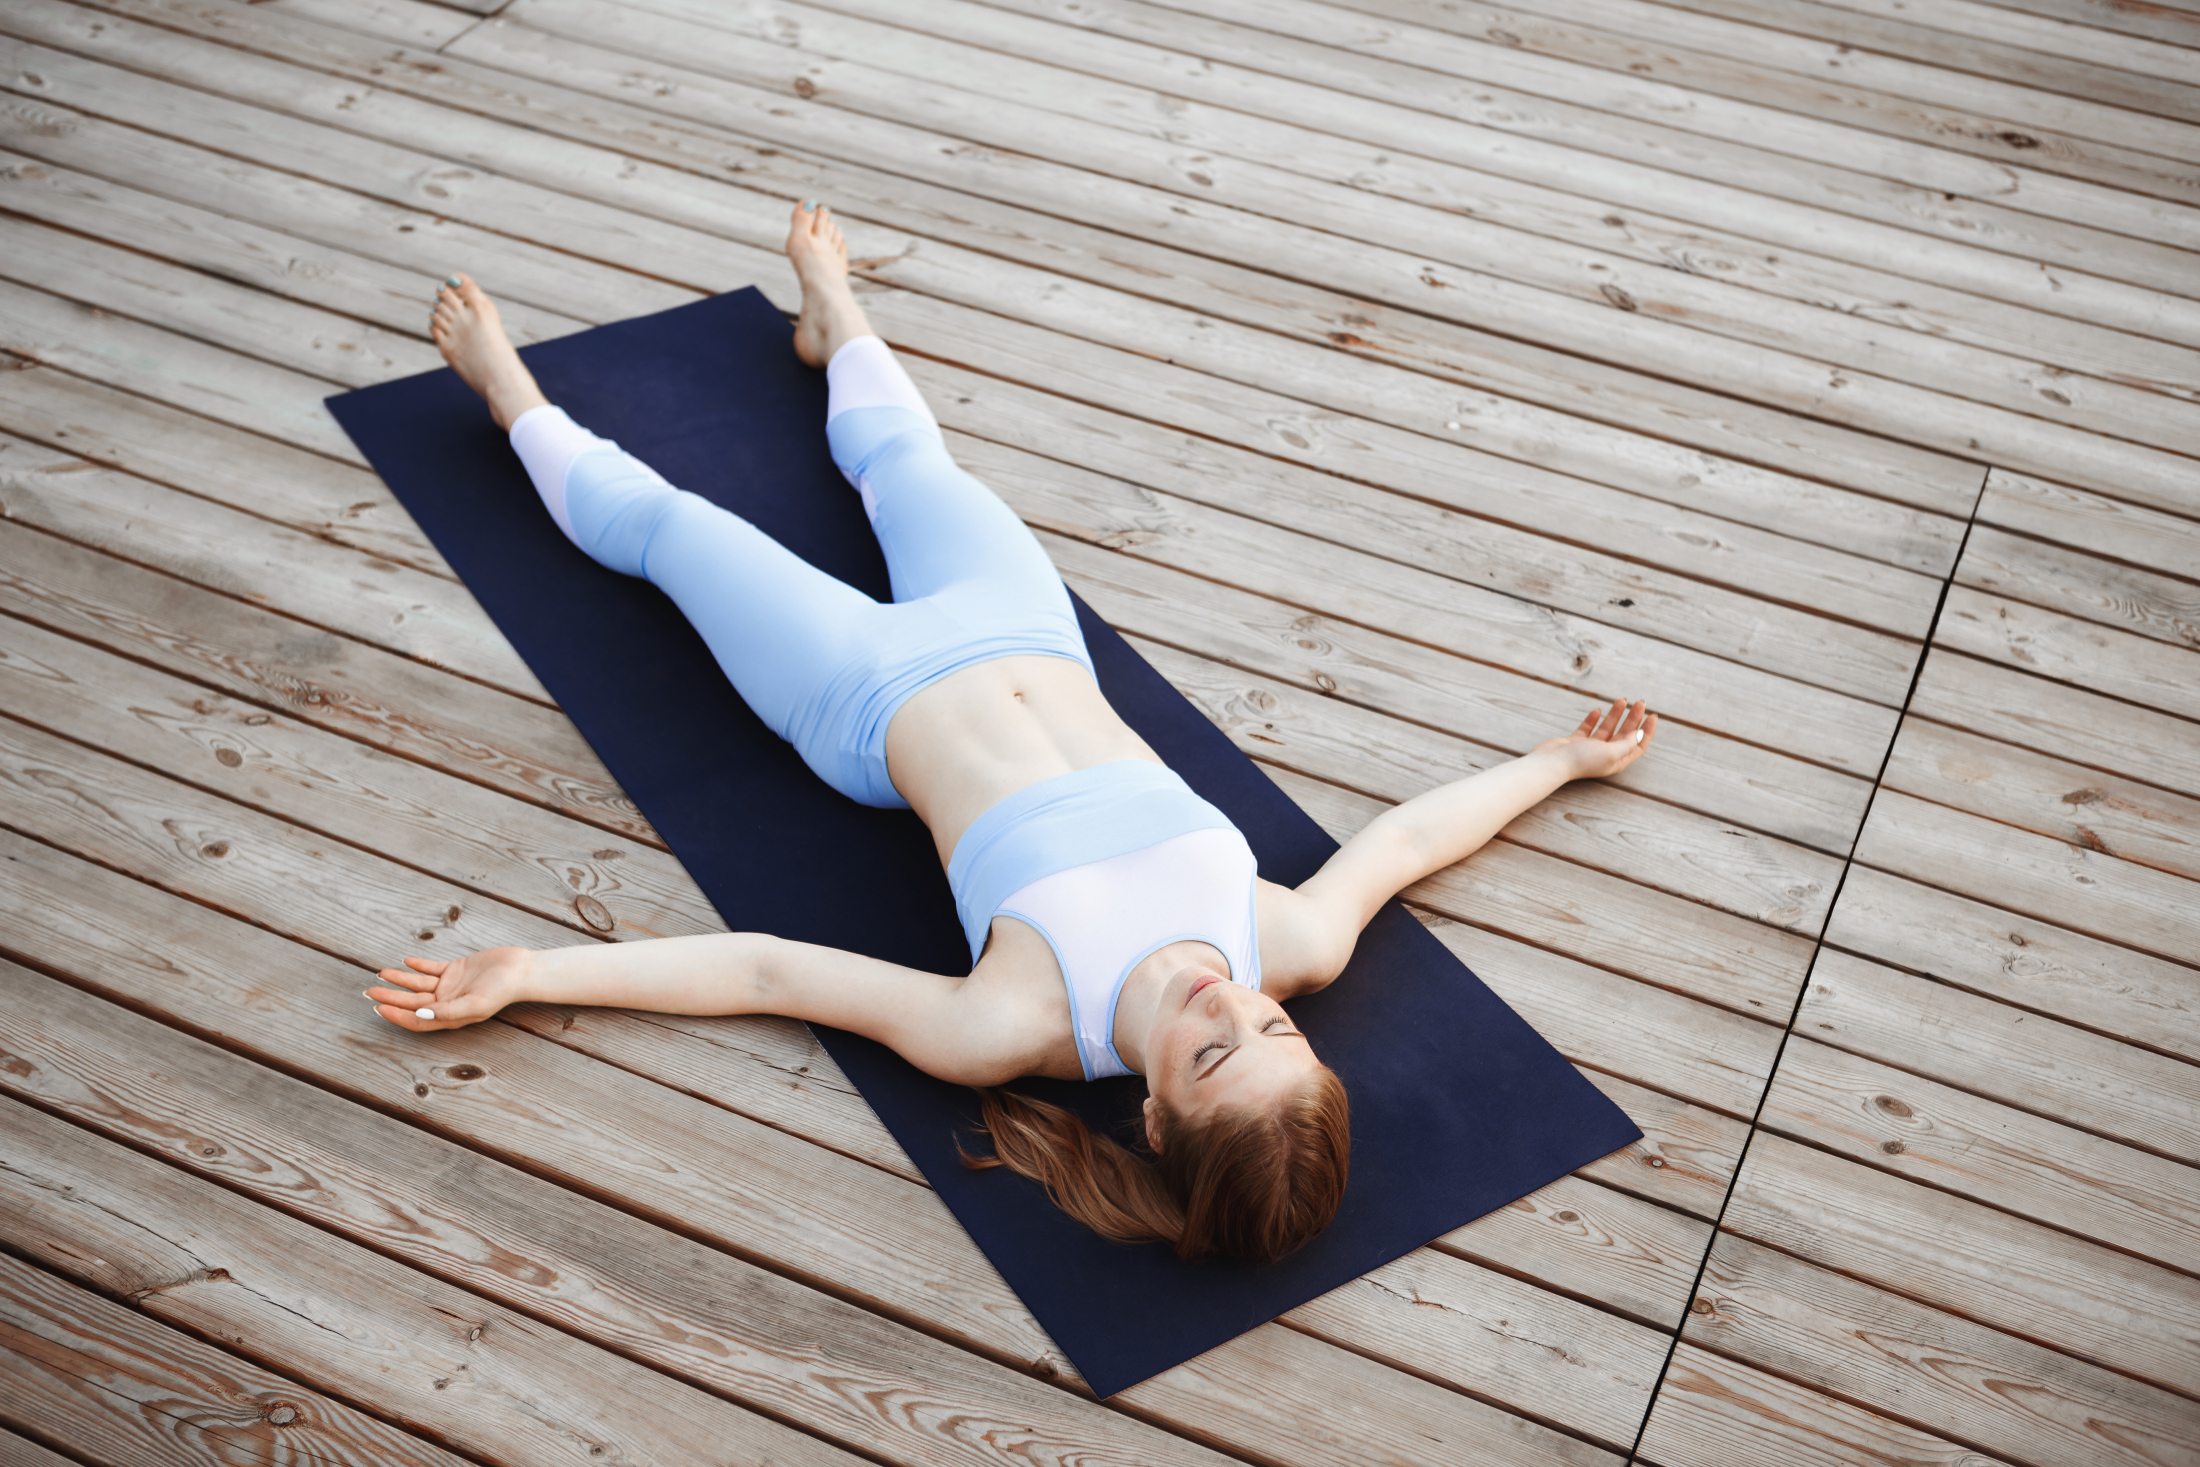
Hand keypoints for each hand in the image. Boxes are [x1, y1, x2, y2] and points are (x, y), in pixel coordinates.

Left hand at [366, 947, 530, 1031]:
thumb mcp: (476, 1003)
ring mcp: (450, 986)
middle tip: (369, 992)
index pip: (417, 1020)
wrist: (521, 969)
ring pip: (418, 984)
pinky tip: (406, 961)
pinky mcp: (456, 969)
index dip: (396, 1016)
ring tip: (380, 974)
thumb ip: (448, 1011)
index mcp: (450, 1016)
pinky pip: (432, 968)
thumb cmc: (502, 990)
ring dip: (399, 980)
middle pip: (412, 1002)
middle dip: (390, 997)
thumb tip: (420, 1014)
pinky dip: (418, 965)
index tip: (378, 1008)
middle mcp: (447, 1003)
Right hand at [1532, 698, 1657, 779]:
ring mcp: (1590, 748)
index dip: (1647, 731)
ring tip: (1622, 700)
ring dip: (1616, 715)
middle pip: (1625, 735)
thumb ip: (1627, 743)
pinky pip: (1588, 728)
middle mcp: (1605, 755)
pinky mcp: (1575, 742)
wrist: (1552, 763)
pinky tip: (1598, 710)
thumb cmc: (1582, 760)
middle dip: (1633, 718)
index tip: (1652, 715)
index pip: (1637, 745)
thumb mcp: (1612, 752)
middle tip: (1640, 702)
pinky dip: (1594, 719)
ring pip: (1608, 729)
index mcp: (1616, 761)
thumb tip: (1639, 734)